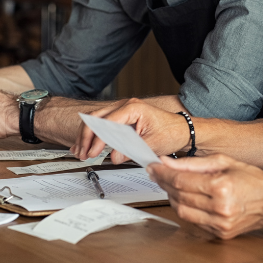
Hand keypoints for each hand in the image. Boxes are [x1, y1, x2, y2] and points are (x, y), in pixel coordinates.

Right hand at [71, 98, 190, 163]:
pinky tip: (84, 144)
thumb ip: (131, 149)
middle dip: (86, 137)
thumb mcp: (152, 144)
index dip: (97, 139)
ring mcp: (122, 110)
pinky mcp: (121, 118)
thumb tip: (113, 156)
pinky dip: (92, 134)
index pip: (107, 123)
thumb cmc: (171, 132)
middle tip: (82, 153)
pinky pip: (101, 123)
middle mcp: (125, 105)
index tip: (93, 153)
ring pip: (95, 120)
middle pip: (95, 118)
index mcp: (133, 108)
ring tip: (80, 151)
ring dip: (86, 136)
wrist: (181, 130)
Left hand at [148, 154, 262, 238]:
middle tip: (158, 173)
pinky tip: (185, 198)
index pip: (181, 180)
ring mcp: (221, 223)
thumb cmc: (252, 178)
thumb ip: (192, 162)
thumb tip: (167, 162)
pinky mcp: (221, 233)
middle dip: (164, 183)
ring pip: (182, 211)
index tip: (153, 166)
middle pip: (179, 196)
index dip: (163, 173)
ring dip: (172, 197)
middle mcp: (221, 208)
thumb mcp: (223, 161)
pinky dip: (186, 209)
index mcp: (221, 186)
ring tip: (171, 184)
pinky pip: (194, 221)